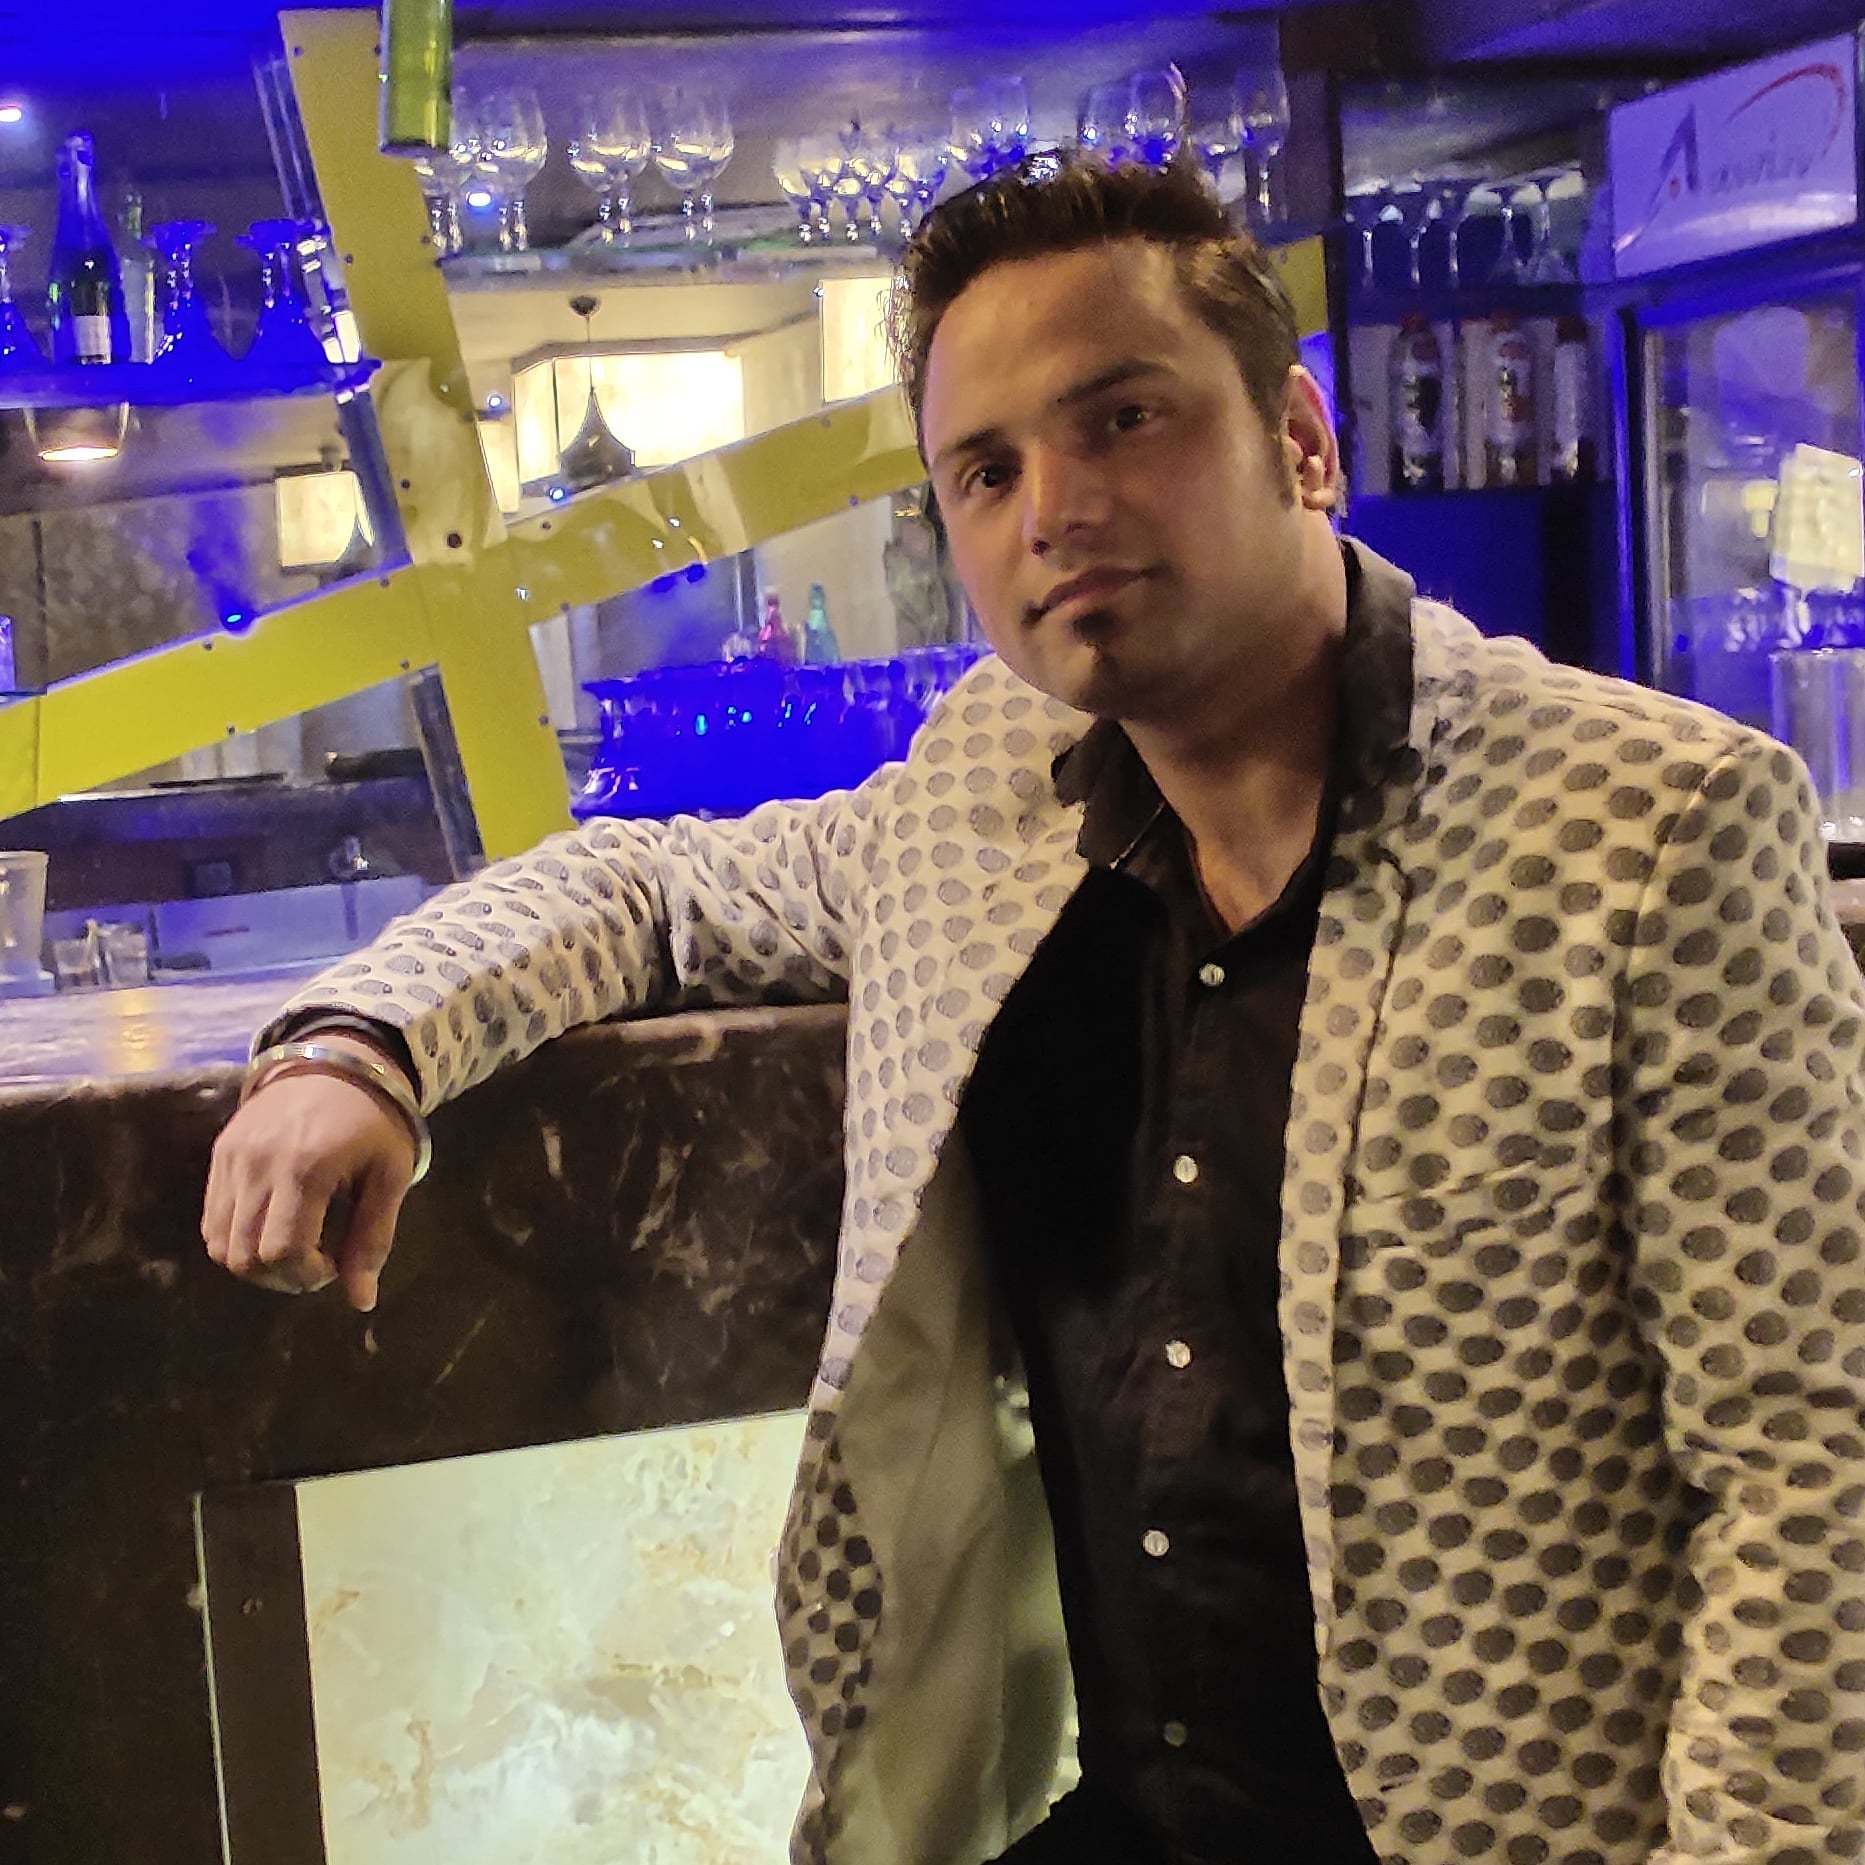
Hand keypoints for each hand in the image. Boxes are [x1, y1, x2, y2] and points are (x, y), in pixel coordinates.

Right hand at [203, 1035, 416, 1310]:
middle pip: (245, 1257)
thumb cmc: (375, 1120)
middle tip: (315, 1261)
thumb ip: (374, 1239)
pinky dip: (236, 1237)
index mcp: (306, 1169)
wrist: (340, 1059)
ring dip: (254, 1262)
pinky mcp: (220, 1153)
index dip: (307, 1275)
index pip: (282, 1253)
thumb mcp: (390, 1176)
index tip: (335, 1263)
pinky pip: (211, 1218)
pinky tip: (271, 1225)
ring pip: (220, 1243)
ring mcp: (233, 1158)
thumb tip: (361, 1303)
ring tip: (293, 1246)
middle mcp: (258, 1165)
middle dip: (281, 1276)